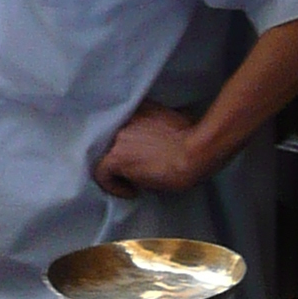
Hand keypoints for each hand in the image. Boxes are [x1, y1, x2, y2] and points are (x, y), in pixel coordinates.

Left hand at [92, 102, 210, 197]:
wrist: (195, 152)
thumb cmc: (196, 139)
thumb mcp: (178, 120)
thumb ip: (160, 124)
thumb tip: (161, 137)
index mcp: (141, 107)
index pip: (123, 120)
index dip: (129, 138)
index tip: (138, 150)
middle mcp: (125, 119)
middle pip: (111, 138)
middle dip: (122, 153)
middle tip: (136, 166)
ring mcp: (119, 138)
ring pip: (104, 155)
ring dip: (117, 168)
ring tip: (132, 180)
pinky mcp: (116, 158)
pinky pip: (101, 174)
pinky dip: (113, 185)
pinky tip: (130, 192)